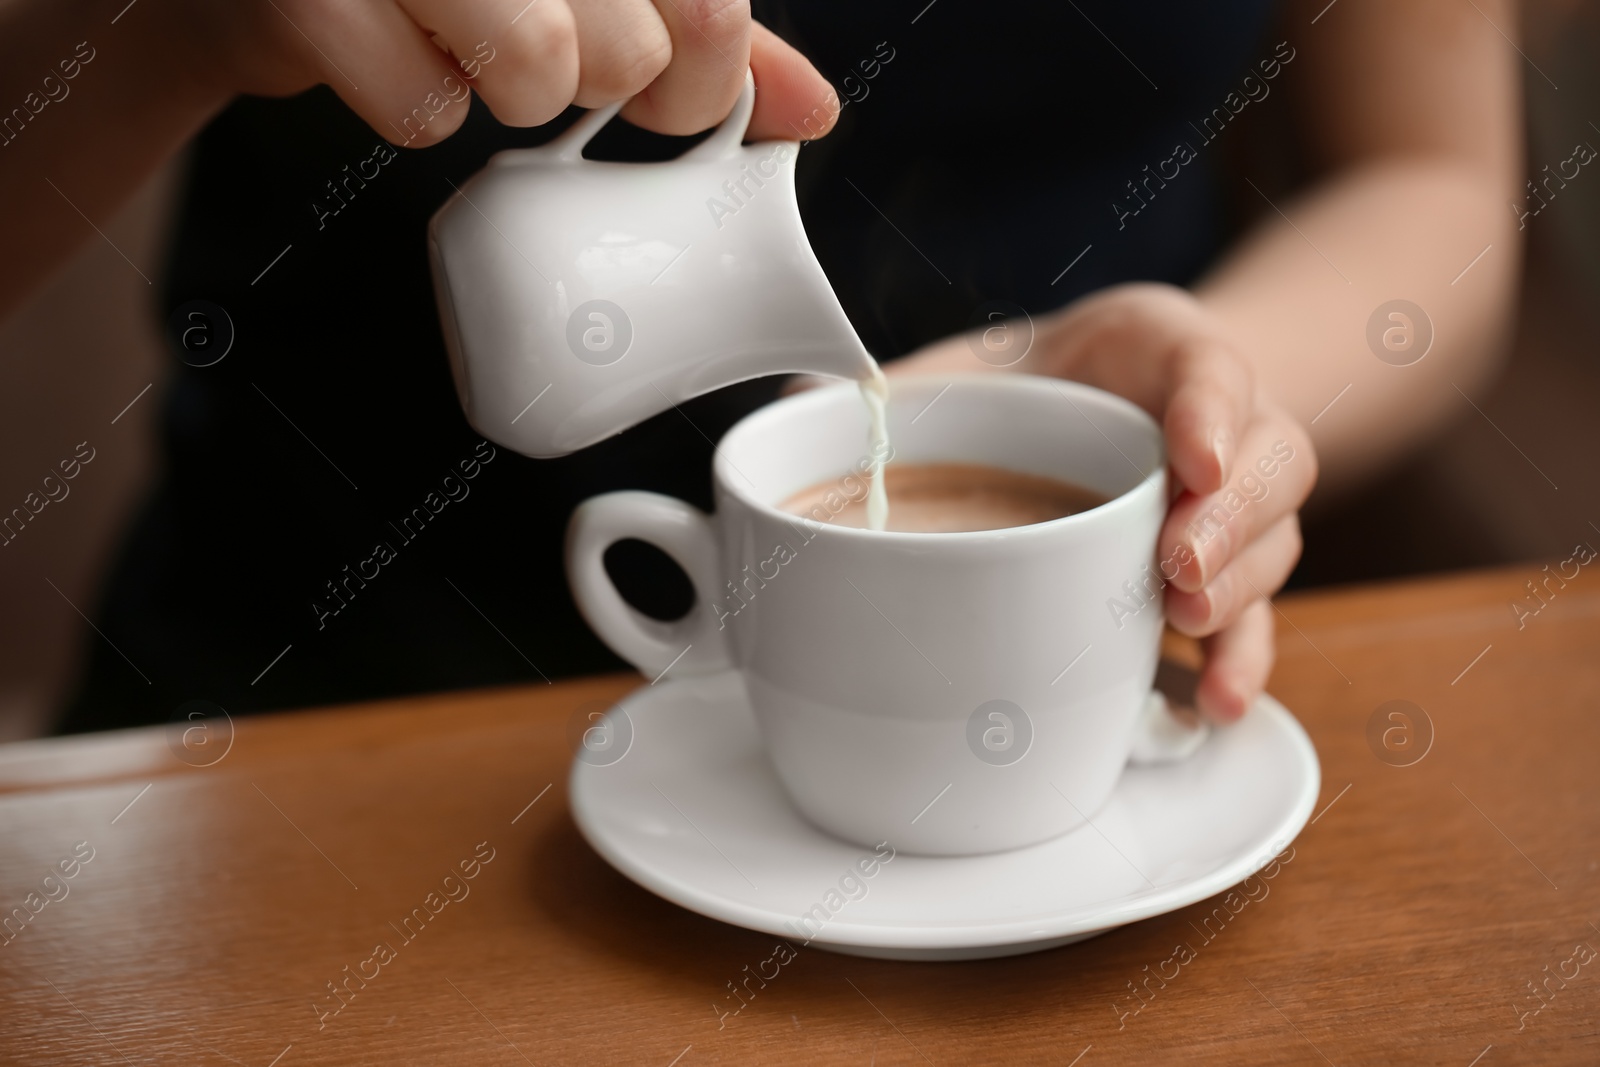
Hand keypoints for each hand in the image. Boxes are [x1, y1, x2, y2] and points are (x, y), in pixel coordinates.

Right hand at [171, 0, 837, 144]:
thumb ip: (704, 31)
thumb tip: (812, 109)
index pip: (708, 5)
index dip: (703, 69)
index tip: (669, 85)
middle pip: (624, 49)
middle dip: (593, 78)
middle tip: (539, 42)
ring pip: (534, 73)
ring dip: (507, 91)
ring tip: (465, 36)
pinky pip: (425, 112)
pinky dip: (413, 103)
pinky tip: (391, 44)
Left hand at [889, 283, 1317, 722]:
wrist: (1096, 396)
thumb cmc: (1032, 383)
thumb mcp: (971, 365)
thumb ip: (899, 386)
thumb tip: (799, 399)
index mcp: (1156, 351)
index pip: (1210, 365)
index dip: (1211, 411)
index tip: (1188, 461)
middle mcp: (1217, 421)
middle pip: (1274, 459)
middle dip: (1230, 521)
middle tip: (1172, 570)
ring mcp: (1233, 499)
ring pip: (1280, 536)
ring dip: (1240, 591)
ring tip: (1184, 627)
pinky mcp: (1226, 570)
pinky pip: (1263, 614)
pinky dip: (1243, 658)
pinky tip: (1215, 701)